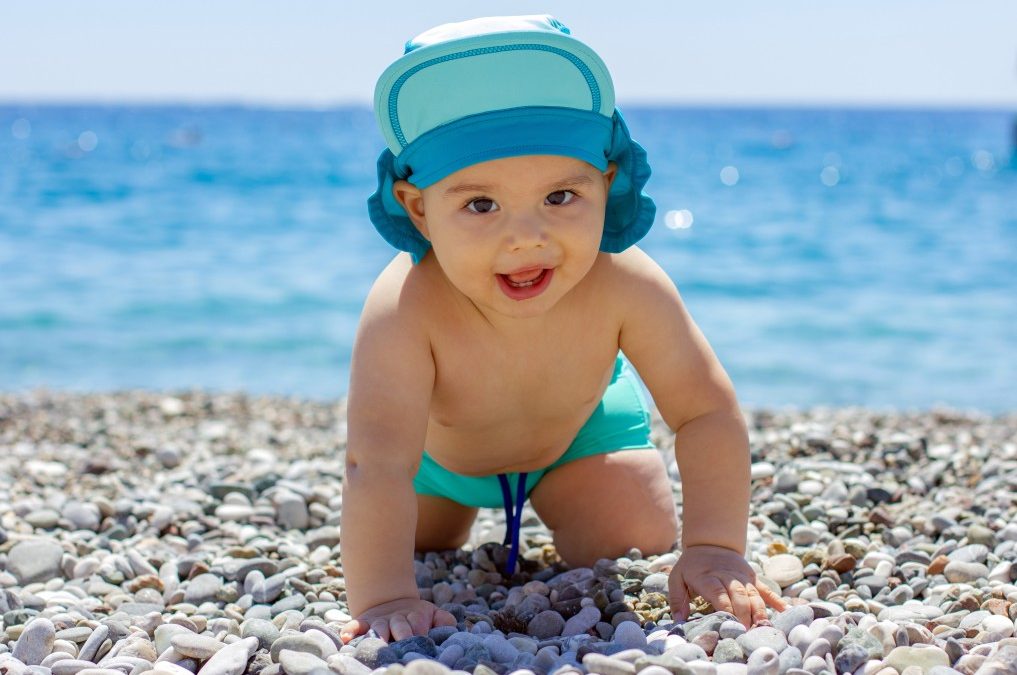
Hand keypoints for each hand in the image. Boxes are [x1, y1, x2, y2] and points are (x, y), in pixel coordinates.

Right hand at [340, 597, 456, 642]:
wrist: (392, 601)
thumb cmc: (416, 616)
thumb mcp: (433, 613)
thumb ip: (444, 620)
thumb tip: (452, 626)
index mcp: (415, 617)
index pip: (419, 626)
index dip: (422, 634)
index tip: (424, 643)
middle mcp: (397, 619)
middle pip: (400, 627)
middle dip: (403, 635)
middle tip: (405, 644)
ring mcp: (380, 621)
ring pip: (379, 628)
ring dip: (379, 636)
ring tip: (378, 644)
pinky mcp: (365, 621)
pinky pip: (356, 625)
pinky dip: (350, 630)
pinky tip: (345, 638)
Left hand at [668, 544, 785, 626]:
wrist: (710, 543)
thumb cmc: (691, 566)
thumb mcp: (676, 577)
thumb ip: (677, 599)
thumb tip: (679, 621)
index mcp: (707, 578)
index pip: (718, 594)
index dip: (726, 609)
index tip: (730, 625)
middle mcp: (727, 577)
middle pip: (739, 596)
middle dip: (744, 615)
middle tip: (746, 634)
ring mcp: (742, 577)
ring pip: (754, 595)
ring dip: (759, 612)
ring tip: (763, 628)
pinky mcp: (752, 578)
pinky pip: (765, 589)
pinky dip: (776, 600)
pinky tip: (786, 611)